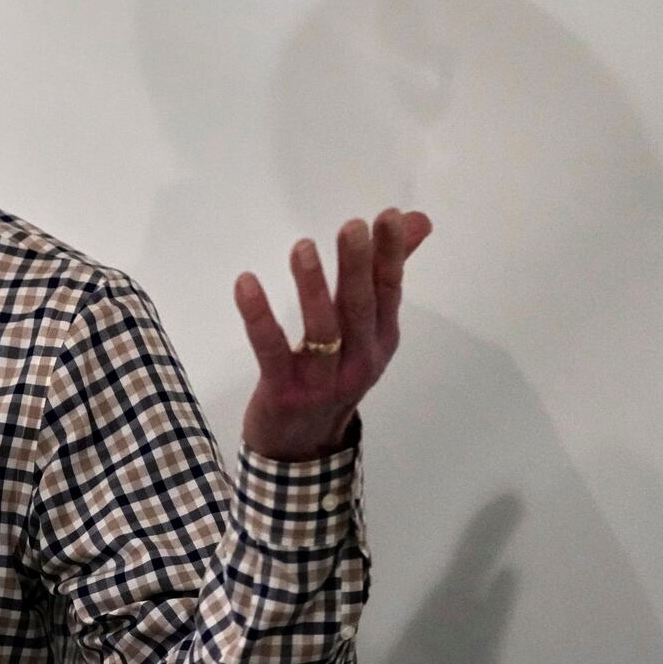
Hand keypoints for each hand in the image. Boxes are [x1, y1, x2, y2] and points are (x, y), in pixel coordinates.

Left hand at [233, 208, 431, 460]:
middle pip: (361, 309)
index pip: (389, 292)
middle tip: (352, 226)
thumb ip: (385, 271)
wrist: (301, 447)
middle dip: (358, 267)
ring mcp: (323, 380)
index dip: (390, 255)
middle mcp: (359, 360)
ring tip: (302, 247)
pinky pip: (272, 351)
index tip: (387, 216)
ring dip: (314, 288)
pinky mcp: (284, 391)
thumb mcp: (366, 329)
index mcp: (380, 341)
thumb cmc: (334, 373)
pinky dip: (259, 317)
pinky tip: (246, 283)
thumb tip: (417, 220)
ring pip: (322, 331)